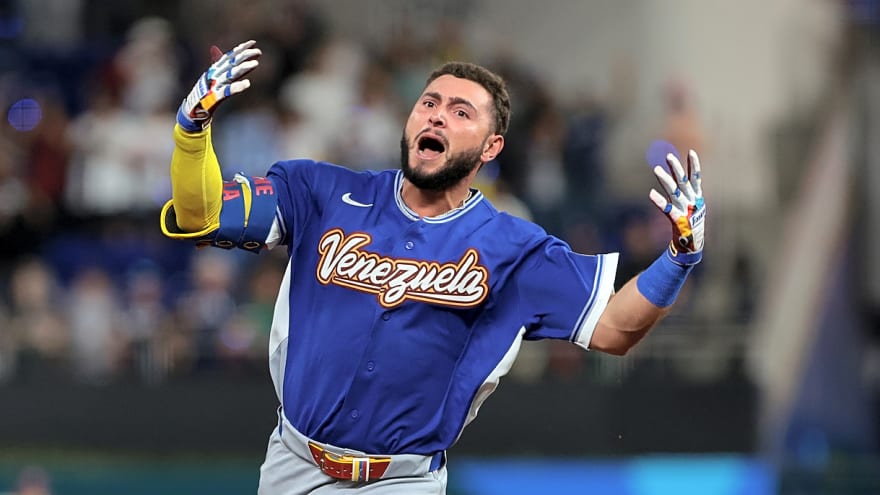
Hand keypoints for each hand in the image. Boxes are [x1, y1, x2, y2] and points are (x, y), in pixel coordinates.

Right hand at [177, 40, 261, 131]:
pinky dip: (237, 87)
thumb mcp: (210, 77)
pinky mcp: (214, 97)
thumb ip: (216, 64)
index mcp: (215, 70)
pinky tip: (247, 83)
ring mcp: (214, 85)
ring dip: (243, 68)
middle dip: (244, 56)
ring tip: (255, 63)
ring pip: (231, 74)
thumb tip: (215, 48)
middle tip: (259, 51)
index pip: (229, 57)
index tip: (253, 43)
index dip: (240, 49)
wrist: (192, 111)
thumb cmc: (203, 94)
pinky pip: (227, 91)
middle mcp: (215, 75)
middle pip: (232, 63)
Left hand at [649, 149, 704, 264]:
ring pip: (674, 192)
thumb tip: (675, 178)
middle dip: (676, 168)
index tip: (691, 152)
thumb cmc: (689, 223)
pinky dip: (659, 201)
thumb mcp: (689, 206)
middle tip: (669, 156)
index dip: (694, 165)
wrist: (692, 245)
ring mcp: (685, 211)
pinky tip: (650, 193)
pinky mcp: (678, 220)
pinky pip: (667, 209)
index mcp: (696, 197)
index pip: (696, 178)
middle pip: (683, 182)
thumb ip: (682, 192)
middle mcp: (691, 201)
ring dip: (665, 180)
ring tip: (656, 169)